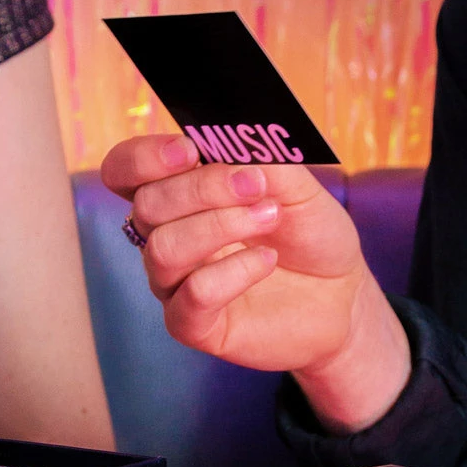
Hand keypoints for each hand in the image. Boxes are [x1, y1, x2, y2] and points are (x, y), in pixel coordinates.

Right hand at [100, 134, 410, 433]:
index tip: (191, 150)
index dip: (144, 157)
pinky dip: (233, 272)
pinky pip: (194, 295)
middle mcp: (166, 239)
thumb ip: (260, 159)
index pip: (125, 172)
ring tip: (270, 217)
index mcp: (178, 197)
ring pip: (164, 249)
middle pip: (147, 206)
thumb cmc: (310, 236)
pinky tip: (267, 261)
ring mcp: (176, 286)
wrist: (341, 295)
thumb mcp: (296, 185)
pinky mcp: (195, 326)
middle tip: (257, 184)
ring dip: (220, 225)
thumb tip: (225, 140)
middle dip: (204, 187)